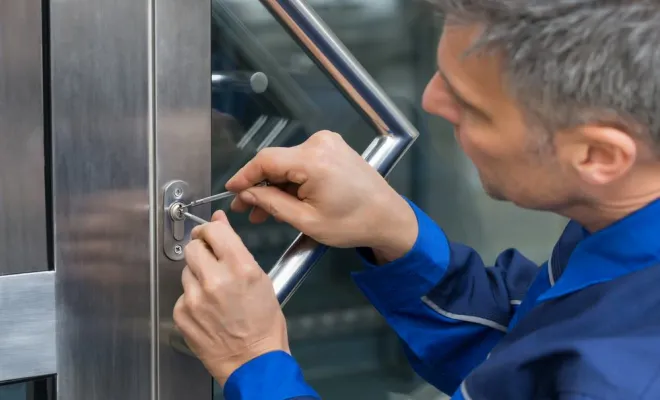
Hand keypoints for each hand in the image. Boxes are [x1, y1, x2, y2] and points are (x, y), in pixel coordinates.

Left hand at [172, 211, 288, 384]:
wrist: (253, 362)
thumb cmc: (263, 325)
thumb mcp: (261, 279)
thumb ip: (237, 249)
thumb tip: (219, 223)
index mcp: (240, 268)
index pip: (213, 231)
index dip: (211, 229)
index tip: (210, 233)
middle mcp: (215, 280)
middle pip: (193, 247)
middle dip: (202, 251)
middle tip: (212, 262)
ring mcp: (195, 298)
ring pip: (186, 270)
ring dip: (197, 275)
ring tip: (215, 292)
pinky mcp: (182, 314)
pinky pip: (182, 294)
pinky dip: (192, 298)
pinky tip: (208, 309)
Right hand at [226, 130, 417, 261]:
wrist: (388, 218)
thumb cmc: (351, 224)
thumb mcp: (307, 221)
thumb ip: (272, 204)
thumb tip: (246, 194)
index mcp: (313, 160)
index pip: (266, 160)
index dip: (244, 176)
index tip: (230, 191)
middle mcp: (319, 143)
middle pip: (277, 162)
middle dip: (260, 186)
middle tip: (246, 210)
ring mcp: (328, 143)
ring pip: (288, 163)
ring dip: (275, 186)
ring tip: (264, 212)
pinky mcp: (334, 148)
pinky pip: (302, 162)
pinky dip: (292, 180)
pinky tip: (284, 200)